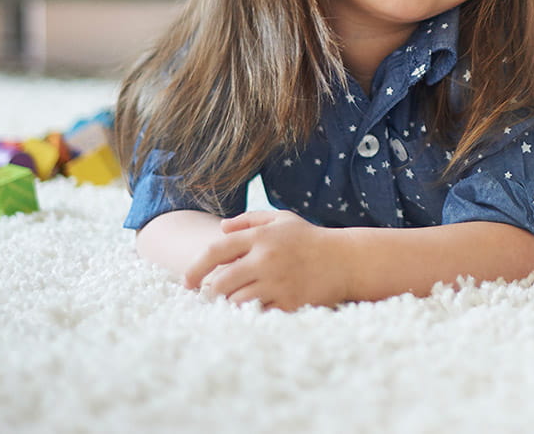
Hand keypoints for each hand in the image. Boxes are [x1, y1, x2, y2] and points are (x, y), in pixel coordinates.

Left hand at [182, 209, 350, 310]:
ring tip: (231, 302)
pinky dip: (249, 314)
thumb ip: (250, 220)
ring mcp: (278, 282)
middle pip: (221, 282)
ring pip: (236, 301)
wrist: (346, 260)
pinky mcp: (289, 302)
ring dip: (229, 304)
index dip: (196, 267)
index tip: (187, 281)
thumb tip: (221, 229)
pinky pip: (257, 313)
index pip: (216, 250)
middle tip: (209, 296)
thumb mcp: (283, 220)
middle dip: (210, 292)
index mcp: (262, 236)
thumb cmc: (311, 239)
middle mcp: (267, 259)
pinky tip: (251, 310)